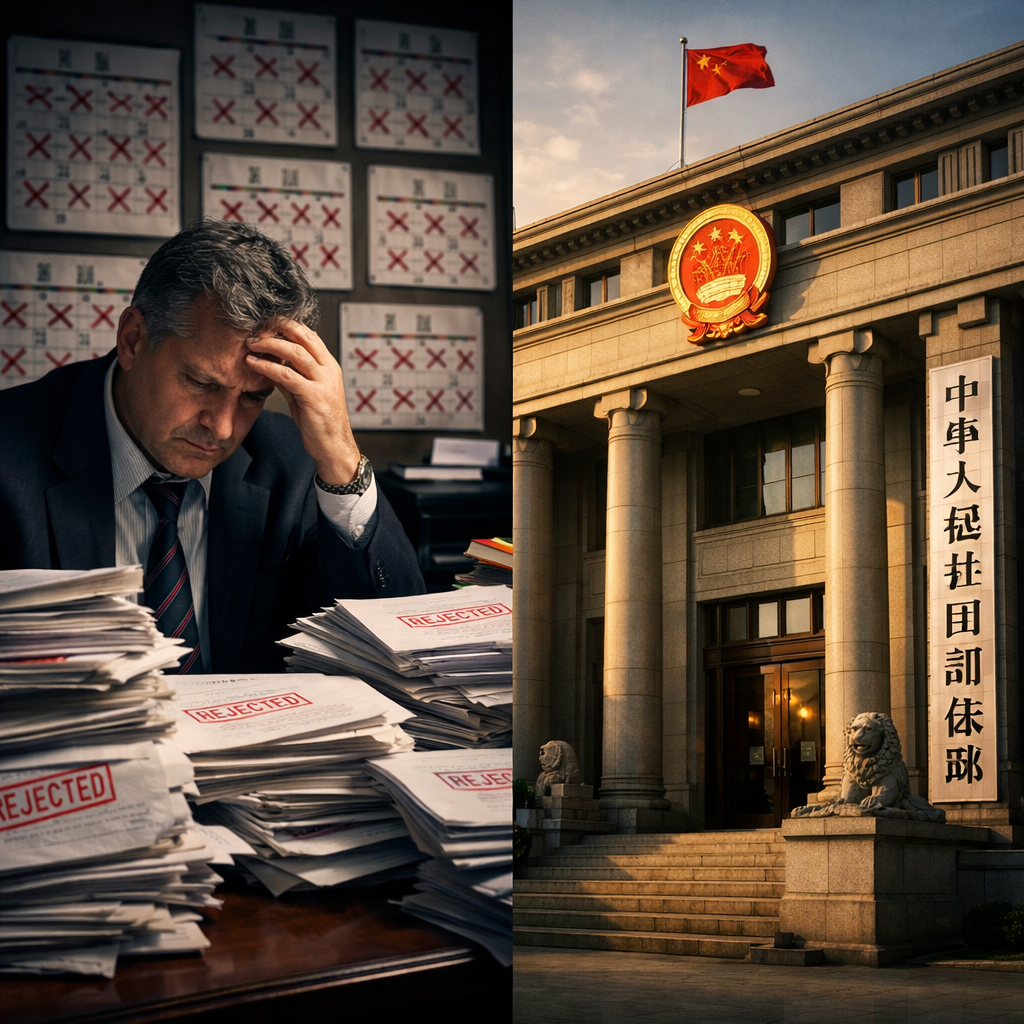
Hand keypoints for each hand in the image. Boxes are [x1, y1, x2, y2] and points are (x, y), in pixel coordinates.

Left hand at [245, 320, 360, 484]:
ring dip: (269, 344)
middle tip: (256, 328)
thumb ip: (293, 376)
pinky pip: (287, 375)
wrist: (334, 447)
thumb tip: (272, 362)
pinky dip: (267, 366)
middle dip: (278, 328)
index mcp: (330, 367)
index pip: (309, 335)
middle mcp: (329, 370)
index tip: (267, 324)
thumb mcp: (306, 394)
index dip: (287, 326)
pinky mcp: (314, 396)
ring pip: (295, 352)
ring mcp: (323, 382)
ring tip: (251, 344)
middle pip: (303, 337)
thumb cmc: (320, 423)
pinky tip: (253, 363)